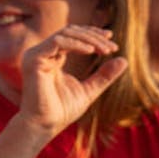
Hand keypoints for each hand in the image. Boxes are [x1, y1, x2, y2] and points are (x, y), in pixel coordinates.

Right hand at [16, 25, 126, 142]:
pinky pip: (57, 42)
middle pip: (70, 31)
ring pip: (65, 33)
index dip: (92, 34)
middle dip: (94, 36)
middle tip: (112, 48)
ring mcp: (35, 55)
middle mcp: (42, 53)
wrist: (44, 126)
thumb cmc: (62, 111)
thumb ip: (104, 75)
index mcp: (52, 58)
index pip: (72, 36)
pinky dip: (76, 44)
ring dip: (88, 39)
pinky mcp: (34, 59)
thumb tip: (124, 60)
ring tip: (105, 50)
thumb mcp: (89, 89)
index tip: (111, 38)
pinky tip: (90, 51)